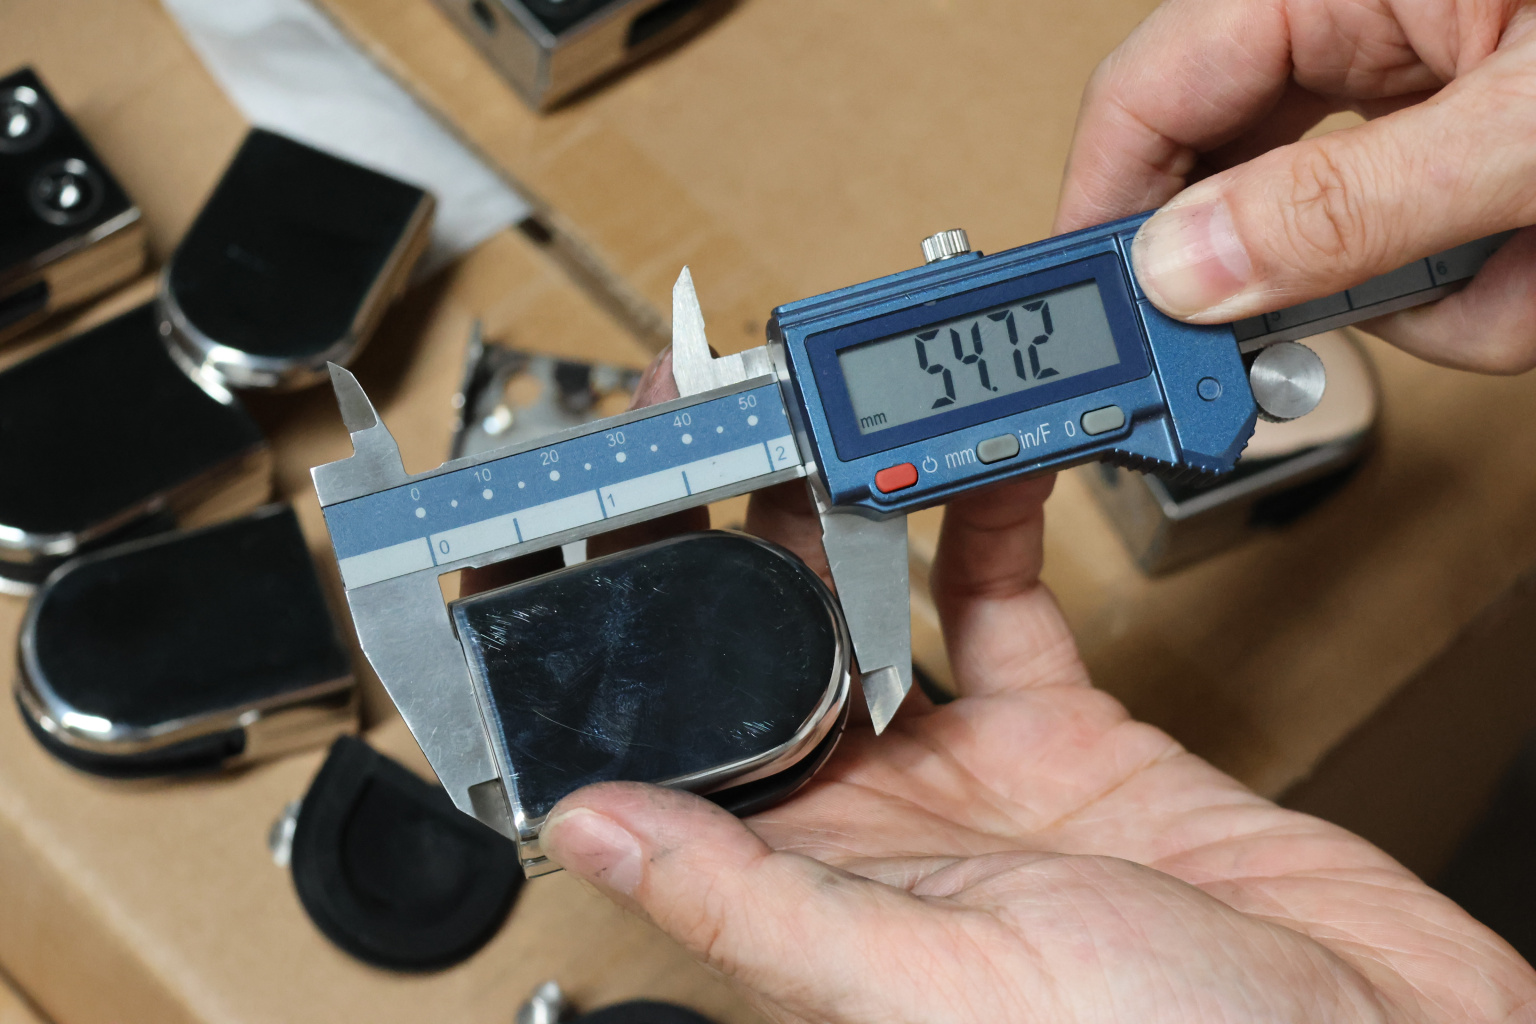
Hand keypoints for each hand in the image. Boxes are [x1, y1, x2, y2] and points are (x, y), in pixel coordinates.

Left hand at [537, 358, 1535, 1023]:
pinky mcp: (1069, 735)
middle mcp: (882, 827)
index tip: (605, 531)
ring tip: (834, 420)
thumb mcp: (920, 975)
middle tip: (723, 422)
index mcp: (817, 887)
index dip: (638, 637)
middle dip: (747, 533)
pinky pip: (1012, 609)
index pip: (691, 741)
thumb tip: (590, 824)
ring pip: (890, 608)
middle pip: (780, 648)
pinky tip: (979, 464)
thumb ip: (750, 896)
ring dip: (862, 513)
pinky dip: (997, 527)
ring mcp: (976, 773)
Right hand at [1056, 0, 1535, 373]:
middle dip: (1298, 281)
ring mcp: (1414, 82)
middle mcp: (1358, 22)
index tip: (1094, 321)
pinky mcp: (1456, 138)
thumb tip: (1185, 276)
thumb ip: (1348, 207)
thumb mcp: (1519, 132)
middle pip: (1231, 182)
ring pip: (1331, 237)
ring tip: (1515, 271)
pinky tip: (1528, 261)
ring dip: (1420, 295)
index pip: (1148, 93)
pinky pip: (1408, 247)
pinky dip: (1470, 288)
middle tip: (1281, 353)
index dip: (1104, 212)